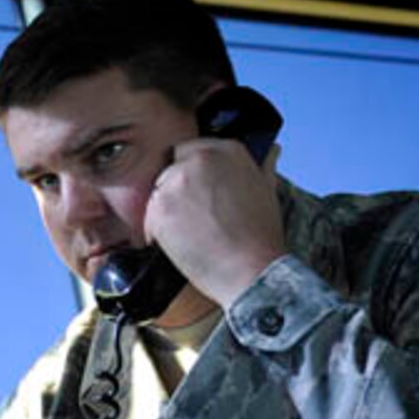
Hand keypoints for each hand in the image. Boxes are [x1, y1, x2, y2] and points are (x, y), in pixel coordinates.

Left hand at [143, 138, 286, 307]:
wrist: (251, 268)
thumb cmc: (261, 235)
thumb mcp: (267, 189)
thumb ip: (261, 165)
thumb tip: (270, 150)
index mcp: (227, 150)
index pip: (190, 149)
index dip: (190, 171)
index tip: (194, 190)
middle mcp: (199, 160)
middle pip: (169, 169)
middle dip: (176, 191)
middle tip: (192, 215)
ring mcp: (176, 183)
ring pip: (157, 192)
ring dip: (166, 210)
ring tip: (190, 232)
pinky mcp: (159, 209)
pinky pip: (148, 217)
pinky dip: (156, 231)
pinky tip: (181, 243)